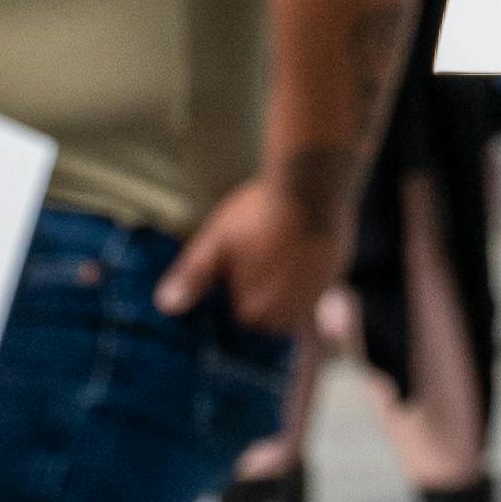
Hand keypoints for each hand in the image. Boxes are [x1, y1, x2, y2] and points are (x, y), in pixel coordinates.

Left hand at [157, 158, 354, 337]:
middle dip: (261, 292)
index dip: (234, 289)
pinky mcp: (336, 277)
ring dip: (284, 286)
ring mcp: (317, 297)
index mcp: (257, 311)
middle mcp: (291, 315)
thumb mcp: (215, 242)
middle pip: (267, 314)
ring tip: (276, 251)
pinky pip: (315, 287)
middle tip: (256, 253)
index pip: (240, 315)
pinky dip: (305, 274)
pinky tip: (297, 247)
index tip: (235, 263)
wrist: (313, 186)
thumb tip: (164, 307)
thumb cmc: (258, 215)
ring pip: (292, 304)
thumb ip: (192, 278)